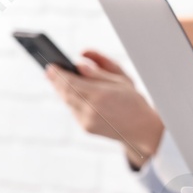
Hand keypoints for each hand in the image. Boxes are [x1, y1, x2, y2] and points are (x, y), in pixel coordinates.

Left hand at [46, 52, 163, 166]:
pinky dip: (71, 100)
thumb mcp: (121, 80)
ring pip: (67, 101)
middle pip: (65, 92)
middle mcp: (91, 108)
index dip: (59, 74)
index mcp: (102, 94)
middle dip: (56, 81)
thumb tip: (79, 64)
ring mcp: (87, 120)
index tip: (51, 65)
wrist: (142, 129)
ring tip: (58, 80)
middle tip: (49, 70)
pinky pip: (73, 110)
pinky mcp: (85, 127)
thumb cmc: (134, 102)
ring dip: (62, 90)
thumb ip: (98, 71)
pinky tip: (71, 94)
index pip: (71, 82)